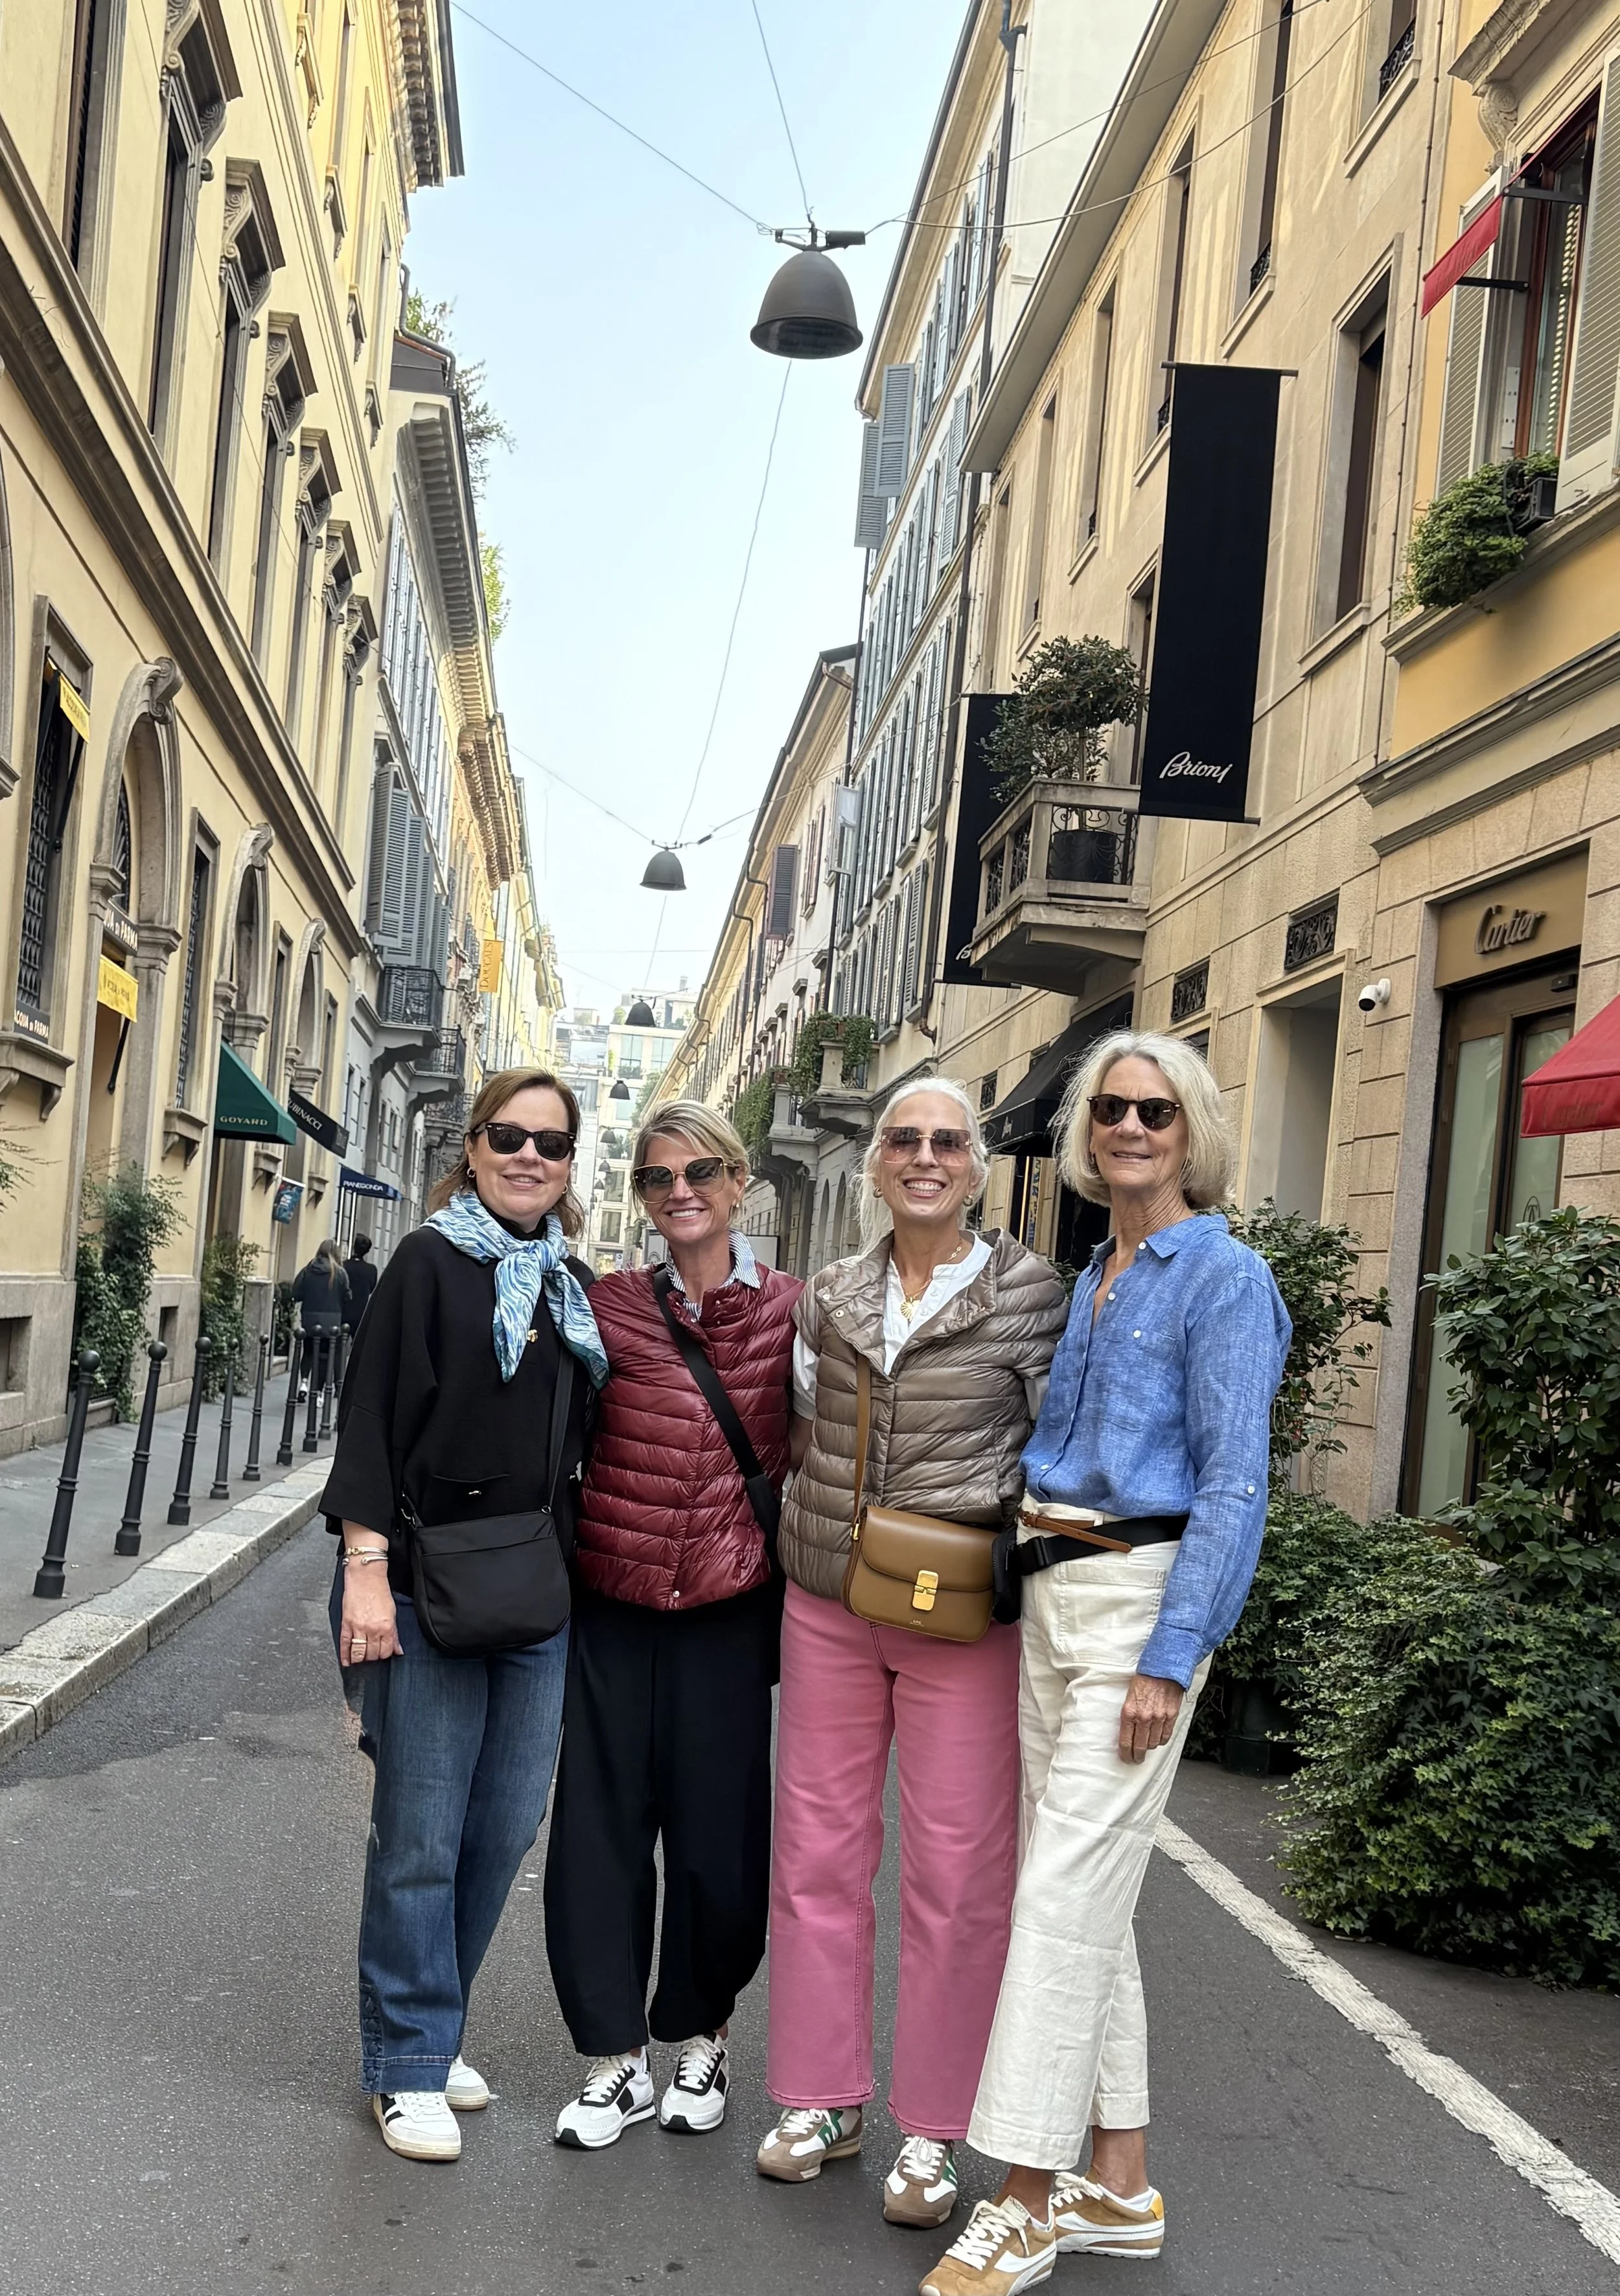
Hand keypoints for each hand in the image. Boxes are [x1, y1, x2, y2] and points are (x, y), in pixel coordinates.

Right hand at [340, 1548, 400, 1665]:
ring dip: (360, 1658)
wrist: (365, 1577)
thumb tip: (398, 1650)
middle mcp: (372, 1629)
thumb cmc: (379, 1591)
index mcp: (386, 1626)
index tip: (383, 1653)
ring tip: (361, 1657)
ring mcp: (358, 1627)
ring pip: (359, 1653)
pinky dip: (345, 1655)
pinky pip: (345, 1644)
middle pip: (372, 1654)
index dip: (385, 1654)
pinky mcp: (346, 1624)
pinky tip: (346, 1662)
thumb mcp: (392, 1613)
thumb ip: (394, 1634)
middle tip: (372, 1653)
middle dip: (373, 1657)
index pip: (386, 1651)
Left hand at [1118, 1672, 1182, 1763]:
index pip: (1126, 1742)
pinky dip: (1161, 1740)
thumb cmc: (1144, 1679)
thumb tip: (1129, 1733)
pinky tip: (1158, 1738)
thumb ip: (1129, 1715)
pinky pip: (1166, 1736)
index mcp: (1129, 1712)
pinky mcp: (1171, 1716)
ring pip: (1153, 1744)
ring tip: (1147, 1746)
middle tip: (1136, 1759)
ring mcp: (1159, 1718)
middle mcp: (1143, 1717)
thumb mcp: (1129, 1696)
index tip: (1126, 1758)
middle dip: (1137, 1756)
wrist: (1163, 1667)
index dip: (1126, 1754)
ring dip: (1149, 1747)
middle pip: (1140, 1747)